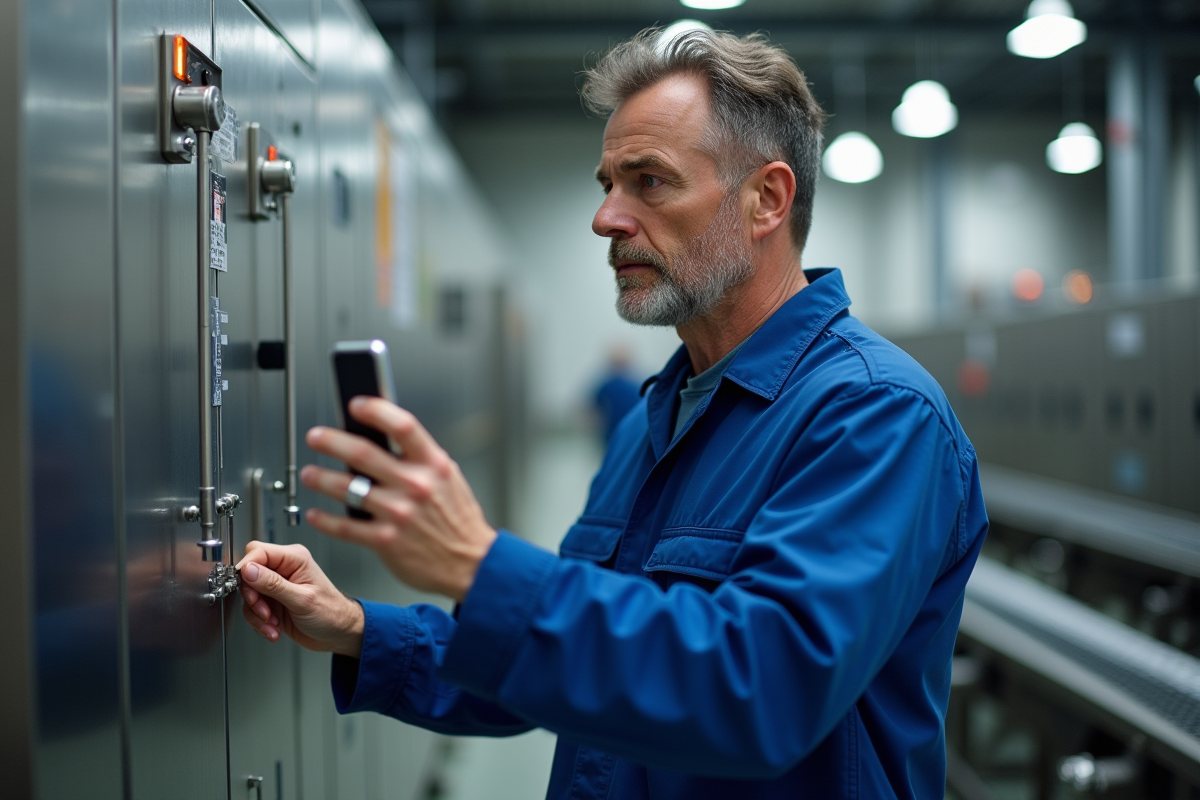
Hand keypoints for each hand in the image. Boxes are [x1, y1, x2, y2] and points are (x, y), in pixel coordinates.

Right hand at [236, 541, 364, 656]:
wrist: (337, 633)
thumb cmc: (331, 612)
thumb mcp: (301, 599)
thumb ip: (273, 584)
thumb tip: (249, 570)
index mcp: (294, 558)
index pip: (258, 552)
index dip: (247, 568)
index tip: (247, 586)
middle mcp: (284, 569)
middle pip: (249, 573)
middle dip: (252, 596)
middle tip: (264, 611)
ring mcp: (276, 586)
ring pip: (248, 594)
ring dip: (257, 614)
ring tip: (273, 623)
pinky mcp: (271, 601)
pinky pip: (253, 609)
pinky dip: (260, 622)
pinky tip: (274, 628)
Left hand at [300, 397, 497, 601]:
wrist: (471, 563)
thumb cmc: (458, 521)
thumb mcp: (448, 479)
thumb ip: (420, 460)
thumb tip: (385, 439)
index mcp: (434, 465)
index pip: (402, 425)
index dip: (375, 410)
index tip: (356, 405)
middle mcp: (415, 486)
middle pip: (364, 453)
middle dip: (332, 441)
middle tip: (316, 437)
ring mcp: (399, 513)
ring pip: (348, 488)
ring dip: (321, 478)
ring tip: (311, 473)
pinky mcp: (386, 541)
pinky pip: (345, 527)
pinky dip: (325, 519)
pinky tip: (316, 513)